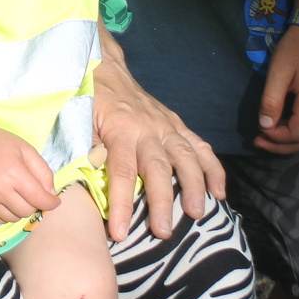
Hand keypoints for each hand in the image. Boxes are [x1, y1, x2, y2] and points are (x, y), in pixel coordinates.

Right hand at [0, 124, 58, 224]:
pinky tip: (5, 199)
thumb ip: (44, 172)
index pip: (39, 199)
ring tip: (16, 193)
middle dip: (34, 203)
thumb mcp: (27, 150)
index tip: (54, 201)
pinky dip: (7, 213)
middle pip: (28, 211)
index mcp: (14, 172)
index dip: (51, 203)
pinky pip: (0, 220)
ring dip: (20, 209)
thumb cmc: (0, 144)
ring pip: (14, 218)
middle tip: (30, 191)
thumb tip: (50, 196)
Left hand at [90, 39, 224, 240]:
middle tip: (164, 232)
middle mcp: (147, 128)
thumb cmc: (88, 98)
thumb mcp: (78, 119)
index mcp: (120, 129)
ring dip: (194, 186)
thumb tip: (90, 176)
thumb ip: (85, 147)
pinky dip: (213, 168)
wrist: (105, 66)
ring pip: (185, 157)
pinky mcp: (177, 124)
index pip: (122, 171)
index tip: (120, 232)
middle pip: (158, 169)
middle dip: (161, 202)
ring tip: (197, 214)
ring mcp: (166, 125)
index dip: (122, 203)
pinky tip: (220, 192)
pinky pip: (199, 146)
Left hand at [254, 22, 298, 153]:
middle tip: (257, 141)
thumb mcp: (278, 71)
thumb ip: (271, 100)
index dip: (276, 138)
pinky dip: (295, 132)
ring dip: (287, 142)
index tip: (257, 131)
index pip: (296, 135)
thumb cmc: (294, 49)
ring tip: (265, 136)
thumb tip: (265, 126)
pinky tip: (279, 125)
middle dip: (280, 147)